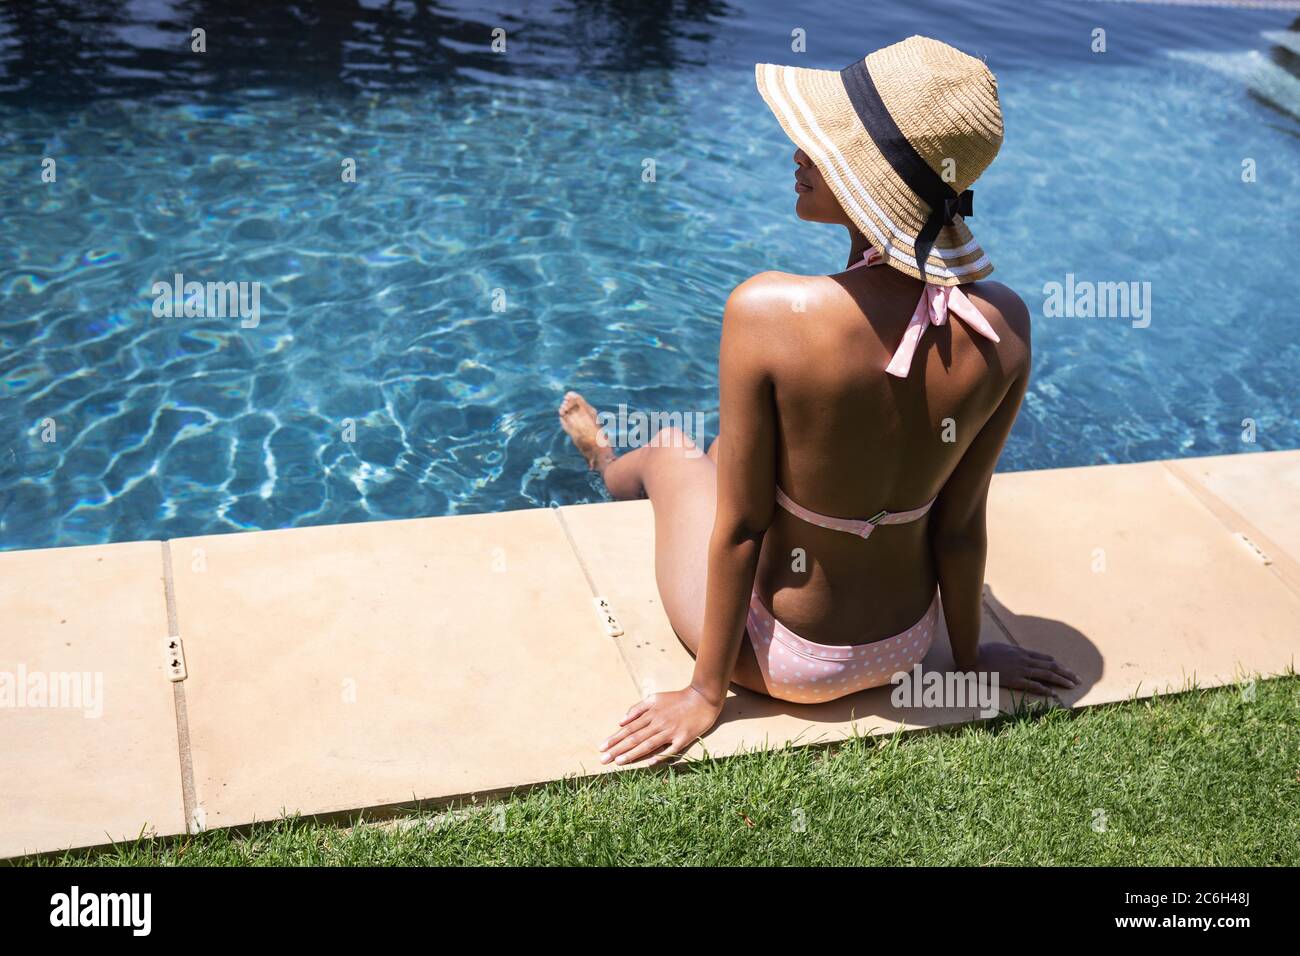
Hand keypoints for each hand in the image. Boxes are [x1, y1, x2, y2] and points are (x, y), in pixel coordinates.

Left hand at [599, 687, 722, 766]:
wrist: (703, 698)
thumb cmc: (677, 699)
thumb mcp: (655, 698)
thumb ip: (637, 709)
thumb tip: (621, 721)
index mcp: (650, 713)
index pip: (628, 729)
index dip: (614, 739)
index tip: (601, 747)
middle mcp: (658, 723)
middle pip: (634, 738)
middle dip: (617, 749)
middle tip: (603, 759)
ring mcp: (670, 731)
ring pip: (648, 744)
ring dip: (632, 754)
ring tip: (618, 762)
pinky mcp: (683, 738)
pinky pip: (669, 749)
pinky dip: (659, 756)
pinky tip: (648, 763)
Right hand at [973, 643, 1078, 696]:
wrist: (972, 657)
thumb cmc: (983, 651)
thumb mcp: (1001, 648)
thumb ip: (1012, 652)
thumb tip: (1017, 655)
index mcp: (1021, 652)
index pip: (1045, 658)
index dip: (1058, 665)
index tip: (1066, 670)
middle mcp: (1024, 659)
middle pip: (1050, 666)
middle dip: (1066, 673)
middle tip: (1078, 679)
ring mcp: (1020, 669)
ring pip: (1046, 674)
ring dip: (1061, 680)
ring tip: (1073, 686)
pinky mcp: (1014, 679)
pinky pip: (1033, 684)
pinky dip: (1045, 689)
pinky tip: (1054, 694)